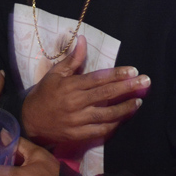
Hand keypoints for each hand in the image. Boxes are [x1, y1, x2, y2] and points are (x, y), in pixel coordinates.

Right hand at [21, 35, 147, 146]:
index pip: (98, 79)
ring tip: (138, 101)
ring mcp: (77, 121)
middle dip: (128, 88)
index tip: (133, 71)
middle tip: (145, 82)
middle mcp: (76, 103)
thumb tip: (83, 40)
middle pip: (106, 95)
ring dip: (124, 108)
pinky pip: (99, 131)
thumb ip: (72, 59)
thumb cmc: (44, 94)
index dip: (117, 74)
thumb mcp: (55, 74)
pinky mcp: (78, 135)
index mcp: (71, 86)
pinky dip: (113, 125)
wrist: (29, 121)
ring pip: (106, 115)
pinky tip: (123, 119)